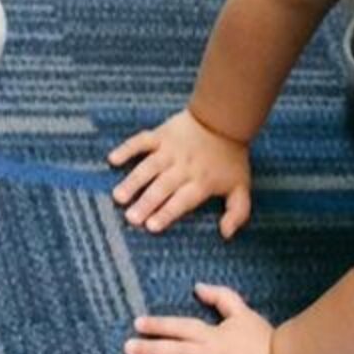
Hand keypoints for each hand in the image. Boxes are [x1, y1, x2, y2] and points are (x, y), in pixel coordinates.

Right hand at [108, 109, 251, 236]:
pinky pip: (141, 141)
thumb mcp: (241, 187)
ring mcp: (170, 150)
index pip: (182, 201)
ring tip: (118, 196)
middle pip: (162, 187)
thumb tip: (226, 234)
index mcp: (201, 182)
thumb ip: (237, 213)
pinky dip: (127, 149)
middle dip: (146, 203)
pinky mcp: (161, 135)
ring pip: (148, 167)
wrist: (225, 119)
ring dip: (133, 181)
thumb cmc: (231, 158)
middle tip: (130, 217)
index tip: (151, 226)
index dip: (166, 213)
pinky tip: (112, 159)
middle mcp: (183, 167)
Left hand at [126, 284, 279, 353]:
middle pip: (177, 351)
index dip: (159, 324)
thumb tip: (197, 286)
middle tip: (127, 347)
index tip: (138, 323)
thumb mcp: (244, 315)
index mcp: (216, 336)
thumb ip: (222, 298)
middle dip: (151, 348)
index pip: (182, 327)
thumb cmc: (265, 343)